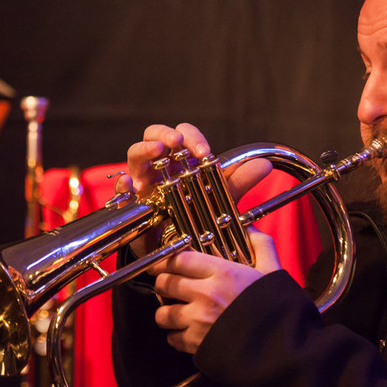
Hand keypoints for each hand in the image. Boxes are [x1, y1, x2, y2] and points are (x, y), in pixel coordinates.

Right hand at [114, 122, 271, 254]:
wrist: (179, 252)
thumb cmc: (197, 217)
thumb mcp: (220, 200)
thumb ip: (238, 183)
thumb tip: (265, 166)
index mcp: (180, 160)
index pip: (182, 135)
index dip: (192, 138)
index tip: (205, 154)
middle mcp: (159, 166)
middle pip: (153, 135)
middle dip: (163, 135)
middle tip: (175, 143)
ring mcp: (142, 183)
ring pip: (135, 155)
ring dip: (144, 149)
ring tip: (156, 152)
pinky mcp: (131, 204)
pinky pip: (121, 190)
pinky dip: (123, 184)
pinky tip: (131, 186)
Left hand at [151, 228, 281, 353]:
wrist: (282, 348)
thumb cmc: (278, 310)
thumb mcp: (273, 272)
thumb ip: (261, 245)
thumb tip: (249, 229)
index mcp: (223, 273)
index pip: (179, 259)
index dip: (166, 260)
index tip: (162, 263)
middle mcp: (206, 295)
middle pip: (165, 283)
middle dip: (163, 284)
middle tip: (169, 286)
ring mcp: (199, 321)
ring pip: (162, 314)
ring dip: (166, 312)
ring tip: (176, 312)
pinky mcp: (197, 345)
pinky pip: (172, 338)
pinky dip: (176, 336)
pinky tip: (187, 332)